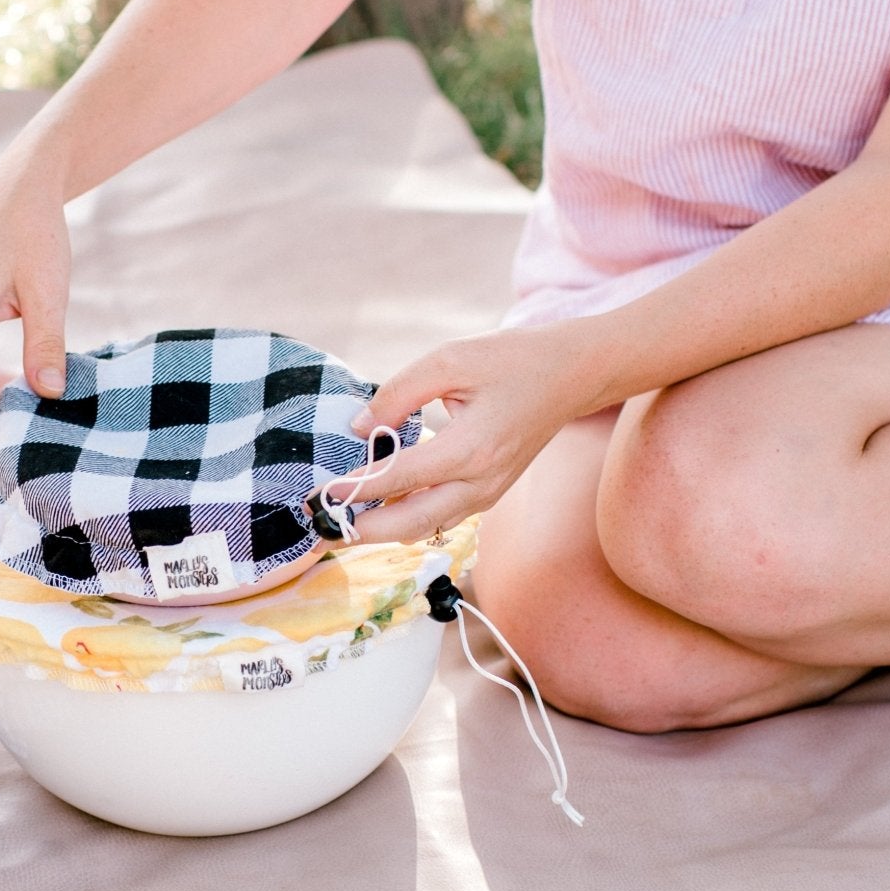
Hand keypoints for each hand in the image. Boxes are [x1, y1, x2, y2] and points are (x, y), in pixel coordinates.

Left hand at [345, 323, 603, 544]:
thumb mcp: (449, 359)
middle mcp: (480, 482)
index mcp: (470, 448)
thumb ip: (398, 394)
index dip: (353, 488)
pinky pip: (440, 518)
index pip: (397, 478)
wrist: (572, 375)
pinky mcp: (489, 495)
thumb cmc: (512, 360)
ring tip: (339, 521)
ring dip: (381, 529)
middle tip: (320, 527)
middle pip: (408, 525)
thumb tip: (359, 429)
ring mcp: (488, 495)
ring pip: (424, 528)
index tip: (317, 493)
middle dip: (360, 531)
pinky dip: (406, 518)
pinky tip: (377, 505)